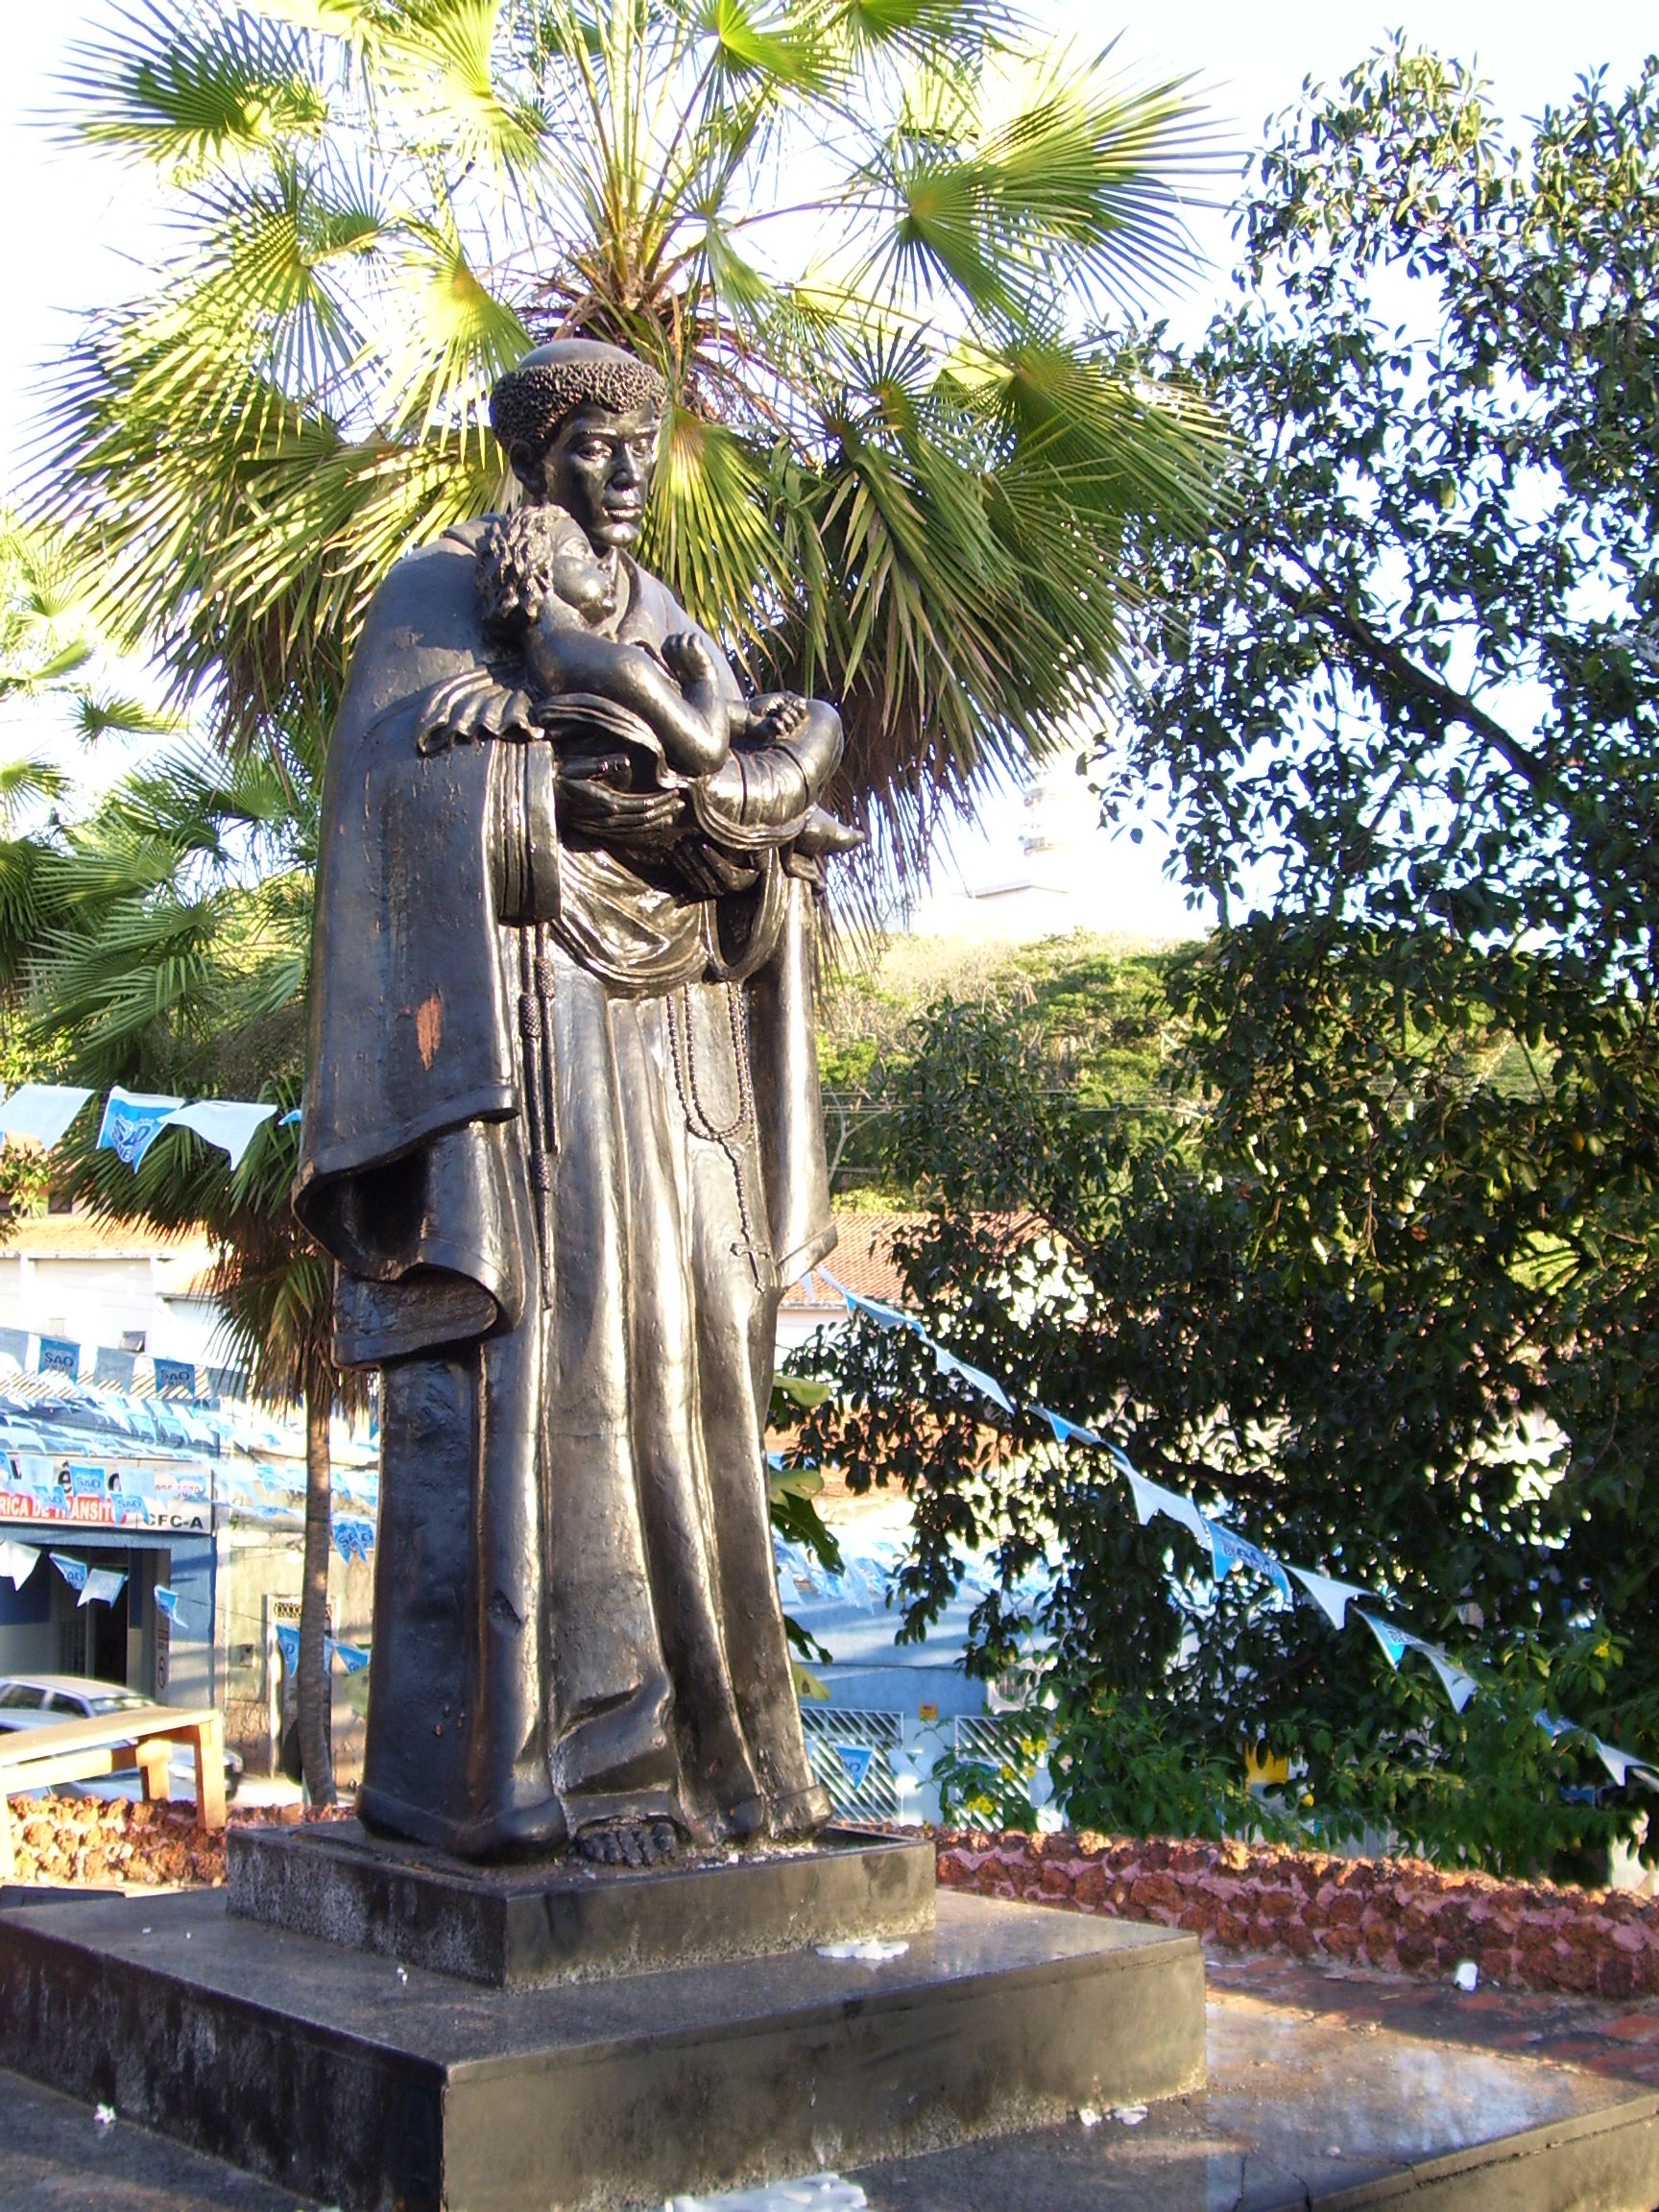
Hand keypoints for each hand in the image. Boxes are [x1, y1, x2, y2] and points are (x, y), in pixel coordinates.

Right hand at [556, 767, 682, 838]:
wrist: (543, 796)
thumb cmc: (560, 777)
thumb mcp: (579, 766)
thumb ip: (602, 765)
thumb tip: (625, 760)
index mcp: (606, 803)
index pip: (642, 805)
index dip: (661, 800)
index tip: (675, 791)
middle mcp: (608, 819)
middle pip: (644, 819)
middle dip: (664, 811)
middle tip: (681, 802)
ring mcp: (604, 827)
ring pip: (638, 829)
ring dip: (657, 822)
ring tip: (673, 814)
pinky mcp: (600, 830)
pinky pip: (628, 835)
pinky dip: (644, 832)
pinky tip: (653, 827)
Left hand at [741, 691, 809, 741]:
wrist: (747, 714)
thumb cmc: (760, 704)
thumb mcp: (777, 697)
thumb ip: (791, 698)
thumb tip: (805, 702)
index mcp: (788, 712)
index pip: (802, 712)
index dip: (801, 708)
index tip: (798, 703)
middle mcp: (786, 721)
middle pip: (799, 719)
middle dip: (793, 711)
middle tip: (783, 707)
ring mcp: (781, 729)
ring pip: (793, 726)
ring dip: (788, 718)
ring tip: (780, 713)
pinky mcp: (775, 735)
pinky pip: (784, 732)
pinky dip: (780, 725)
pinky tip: (773, 720)